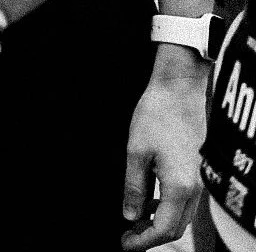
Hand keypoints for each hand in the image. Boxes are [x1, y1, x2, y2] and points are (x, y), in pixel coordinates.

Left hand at [121, 50, 207, 249]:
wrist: (180, 87)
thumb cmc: (157, 114)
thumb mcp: (136, 151)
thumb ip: (134, 187)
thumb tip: (130, 215)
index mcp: (178, 187)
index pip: (164, 230)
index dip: (144, 242)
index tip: (125, 244)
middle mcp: (194, 188)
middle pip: (175, 228)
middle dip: (151, 236)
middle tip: (127, 236)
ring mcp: (198, 180)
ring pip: (181, 216)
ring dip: (159, 223)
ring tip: (135, 220)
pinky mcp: (197, 169)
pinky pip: (184, 201)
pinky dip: (167, 208)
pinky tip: (150, 199)